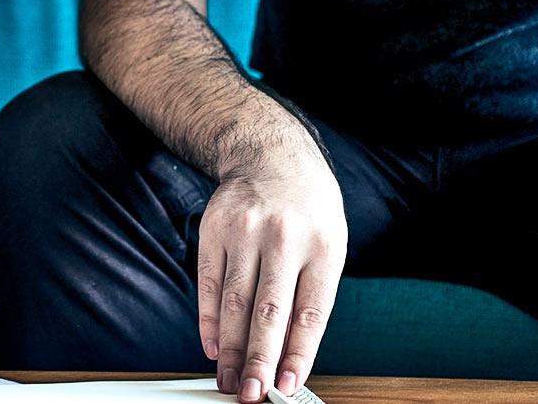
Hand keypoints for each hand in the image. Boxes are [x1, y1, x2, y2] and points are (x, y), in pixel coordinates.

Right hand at [198, 149, 346, 402]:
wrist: (273, 156)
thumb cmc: (308, 212)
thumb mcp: (328, 246)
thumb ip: (310, 297)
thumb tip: (288, 357)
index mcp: (322, 246)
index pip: (310, 313)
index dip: (298, 355)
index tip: (287, 388)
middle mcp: (283, 238)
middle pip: (268, 312)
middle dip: (259, 360)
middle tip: (252, 395)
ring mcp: (245, 232)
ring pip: (235, 303)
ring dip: (230, 349)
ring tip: (229, 381)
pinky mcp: (214, 229)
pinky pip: (209, 284)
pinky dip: (210, 321)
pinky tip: (212, 347)